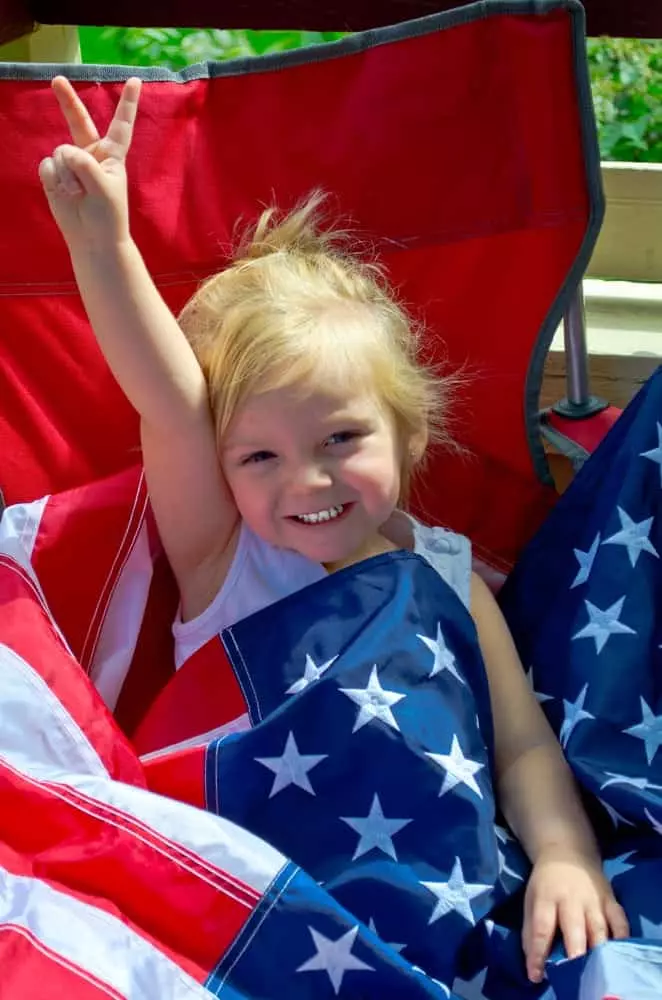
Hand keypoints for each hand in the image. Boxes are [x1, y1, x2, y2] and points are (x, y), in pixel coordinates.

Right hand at [39, 76, 140, 250]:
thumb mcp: (104, 188)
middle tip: (56, 80)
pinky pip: (48, 166)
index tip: (135, 81)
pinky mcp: (55, 174)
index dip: (127, 103)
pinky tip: (65, 194)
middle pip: (78, 121)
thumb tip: (64, 153)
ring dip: (67, 176)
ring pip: (61, 153)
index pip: (121, 125)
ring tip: (78, 194)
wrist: (92, 240)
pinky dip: (55, 180)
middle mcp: (91, 154)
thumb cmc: (107, 217)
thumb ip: (85, 164)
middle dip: (67, 100)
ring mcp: (71, 163)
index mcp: (112, 155)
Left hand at [522, 847, 629, 982]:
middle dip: (575, 953)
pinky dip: (621, 938)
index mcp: (546, 898)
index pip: (541, 928)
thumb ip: (531, 931)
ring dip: (598, 951)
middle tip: (573, 975)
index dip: (538, 953)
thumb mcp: (531, 900)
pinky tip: (616, 952)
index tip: (537, 975)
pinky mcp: (611, 900)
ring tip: (596, 969)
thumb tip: (535, 963)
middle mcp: (571, 899)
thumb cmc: (546, 884)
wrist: (567, 852)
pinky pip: (620, 922)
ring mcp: (594, 899)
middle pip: (574, 928)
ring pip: (600, 928)